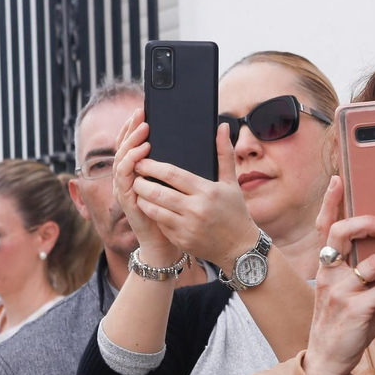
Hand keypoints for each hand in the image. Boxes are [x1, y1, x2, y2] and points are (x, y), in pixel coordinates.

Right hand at [112, 109, 179, 266]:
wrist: (169, 243)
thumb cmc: (176, 213)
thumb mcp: (182, 184)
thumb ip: (182, 164)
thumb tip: (196, 141)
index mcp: (139, 171)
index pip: (132, 143)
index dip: (135, 126)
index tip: (144, 109)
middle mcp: (129, 177)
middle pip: (124, 146)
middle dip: (131, 128)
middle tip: (142, 113)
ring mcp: (125, 187)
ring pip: (121, 158)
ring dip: (131, 142)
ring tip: (144, 129)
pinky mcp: (126, 199)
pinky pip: (124, 176)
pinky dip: (131, 161)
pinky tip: (142, 152)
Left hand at [132, 122, 259, 271]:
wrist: (240, 248)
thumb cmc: (235, 211)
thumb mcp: (231, 182)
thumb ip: (224, 153)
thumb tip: (223, 125)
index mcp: (207, 191)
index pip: (172, 174)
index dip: (152, 166)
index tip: (140, 159)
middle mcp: (196, 209)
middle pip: (157, 192)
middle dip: (141, 182)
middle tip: (134, 175)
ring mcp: (187, 227)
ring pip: (153, 210)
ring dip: (142, 199)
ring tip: (138, 190)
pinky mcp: (182, 240)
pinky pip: (160, 224)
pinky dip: (153, 214)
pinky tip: (150, 207)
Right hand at [300, 178, 374, 374]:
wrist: (328, 360)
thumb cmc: (344, 323)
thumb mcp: (357, 296)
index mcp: (327, 266)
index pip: (325, 227)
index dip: (331, 202)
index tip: (340, 179)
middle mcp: (329, 275)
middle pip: (341, 234)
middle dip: (368, 222)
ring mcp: (340, 292)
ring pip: (374, 263)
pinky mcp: (354, 311)